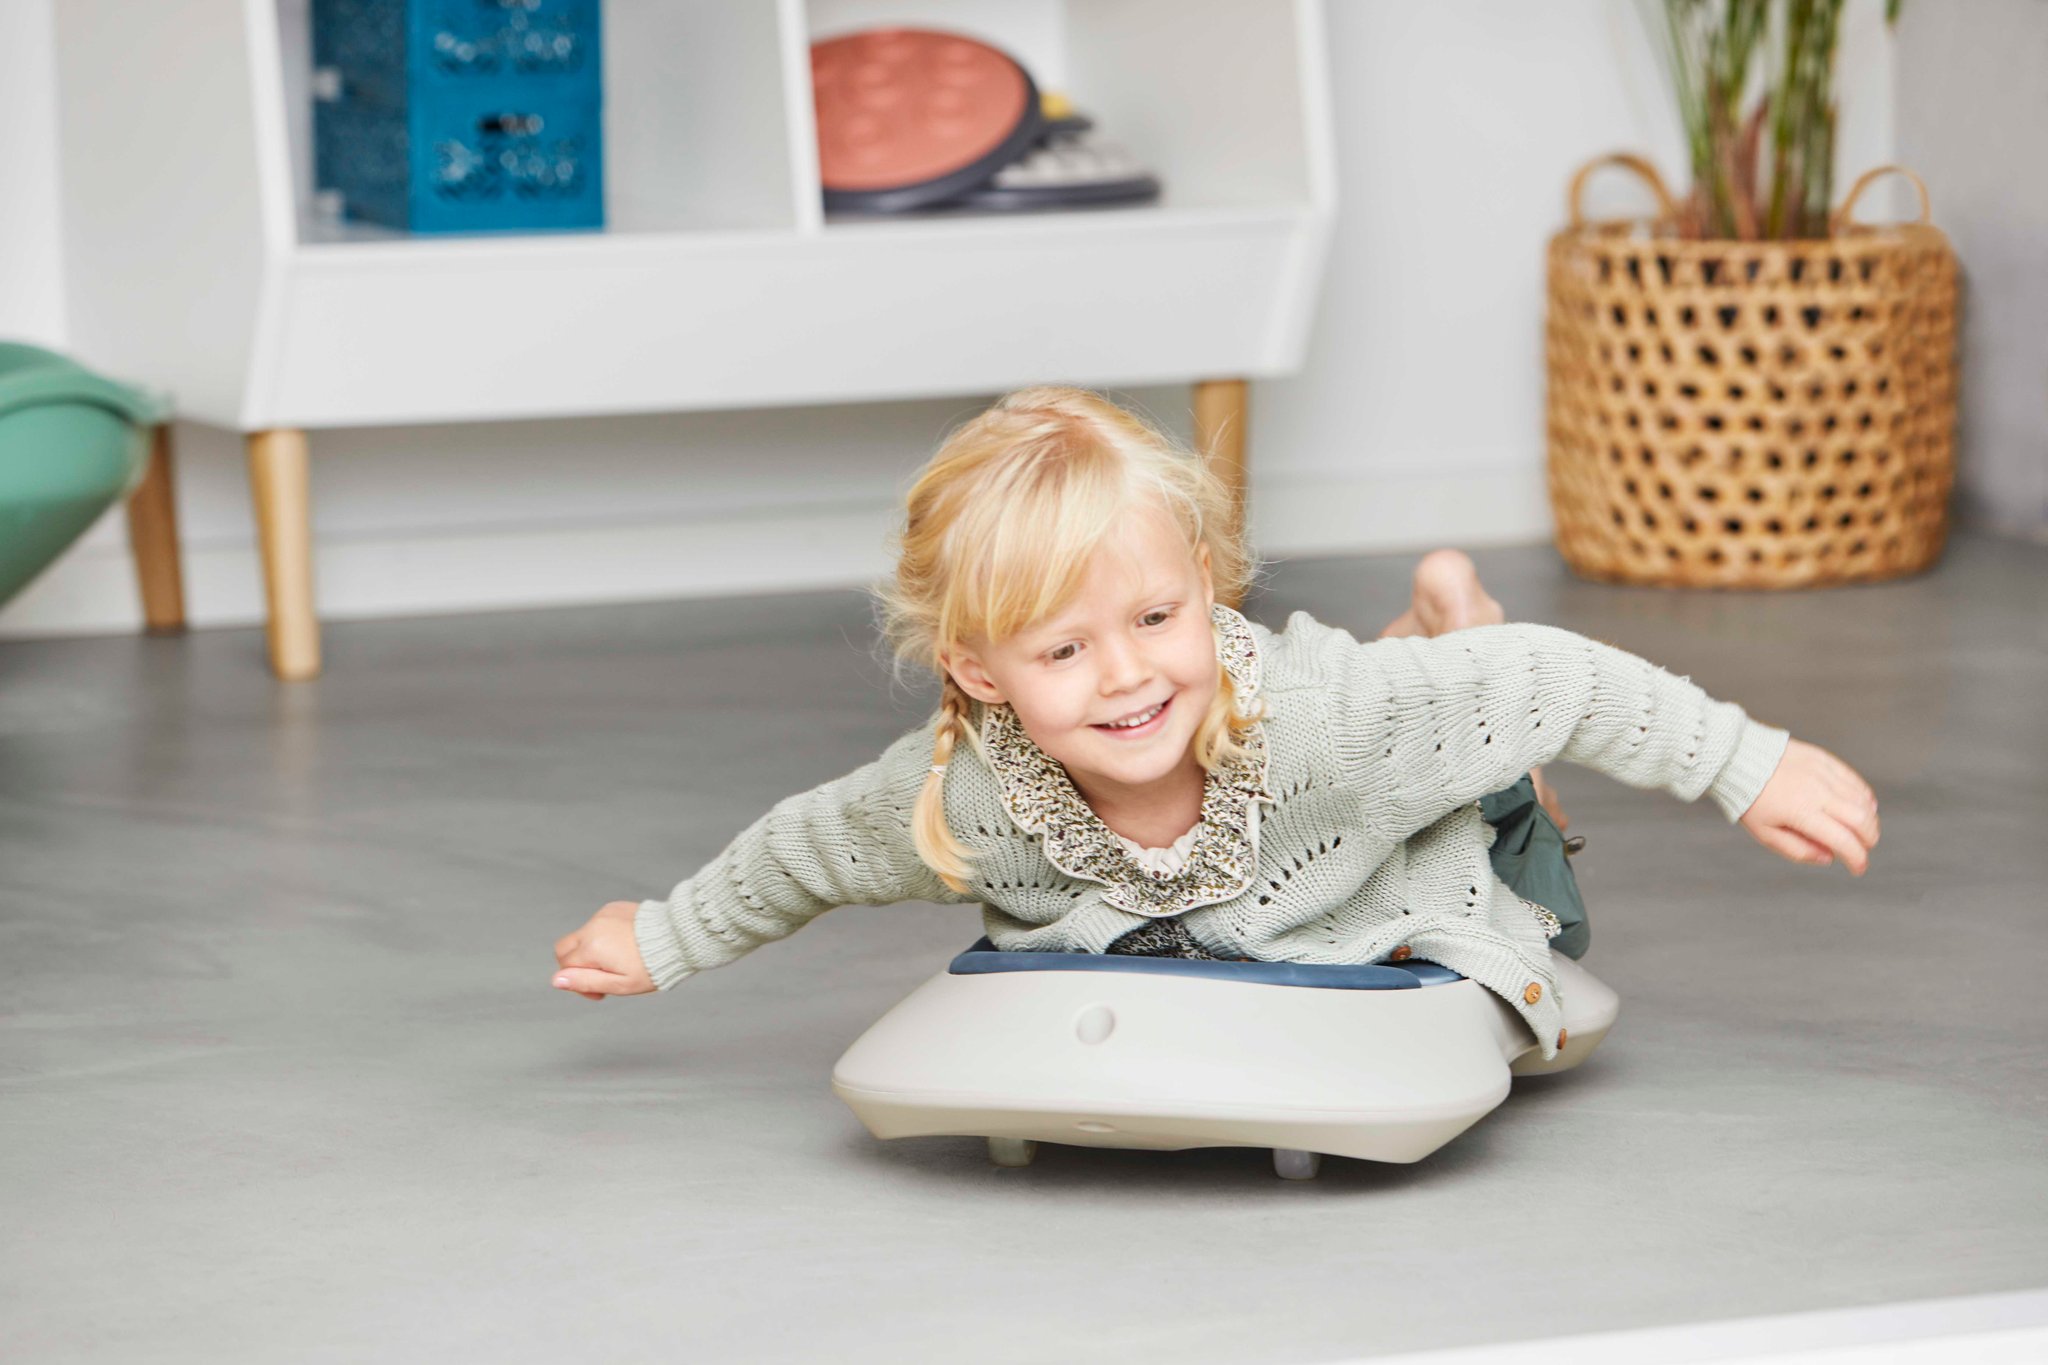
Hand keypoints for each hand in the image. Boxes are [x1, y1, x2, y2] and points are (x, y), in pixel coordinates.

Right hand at [552, 901, 657, 999]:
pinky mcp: (613, 908)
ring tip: (619, 960)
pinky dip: (604, 936)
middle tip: (602, 977)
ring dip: (593, 951)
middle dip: (576, 965)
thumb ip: (585, 982)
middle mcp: (593, 927)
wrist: (678, 937)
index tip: (599, 992)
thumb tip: (556, 980)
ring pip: (582, 937)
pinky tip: (625, 945)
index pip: (564, 966)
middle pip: (565, 948)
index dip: (577, 982)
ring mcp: (603, 915)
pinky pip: (597, 925)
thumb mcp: (619, 984)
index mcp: (592, 947)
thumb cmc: (652, 966)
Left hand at [1739, 739, 1879, 874]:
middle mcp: (1819, 792)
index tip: (1858, 869)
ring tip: (1862, 830)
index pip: (1843, 840)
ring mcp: (1823, 773)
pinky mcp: (1824, 759)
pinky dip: (1864, 797)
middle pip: (1862, 820)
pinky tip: (1862, 807)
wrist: (1737, 758)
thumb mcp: (1765, 833)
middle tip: (1863, 848)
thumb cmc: (1750, 799)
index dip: (1857, 859)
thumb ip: (1797, 850)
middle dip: (1869, 839)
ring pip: (1862, 799)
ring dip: (1870, 819)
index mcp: (1802, 813)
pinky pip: (1854, 780)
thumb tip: (1829, 857)